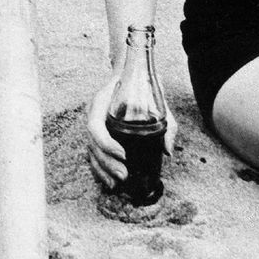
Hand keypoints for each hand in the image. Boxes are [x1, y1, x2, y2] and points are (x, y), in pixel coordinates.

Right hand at [84, 73, 177, 190]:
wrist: (129, 73)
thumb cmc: (142, 86)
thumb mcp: (157, 100)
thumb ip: (165, 123)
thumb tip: (167, 150)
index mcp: (101, 102)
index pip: (95, 126)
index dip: (106, 143)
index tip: (123, 154)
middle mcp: (93, 114)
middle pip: (92, 143)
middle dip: (106, 162)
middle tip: (123, 175)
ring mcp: (93, 124)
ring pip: (91, 151)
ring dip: (102, 170)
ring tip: (116, 184)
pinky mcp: (98, 134)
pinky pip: (94, 153)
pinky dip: (100, 169)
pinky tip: (110, 182)